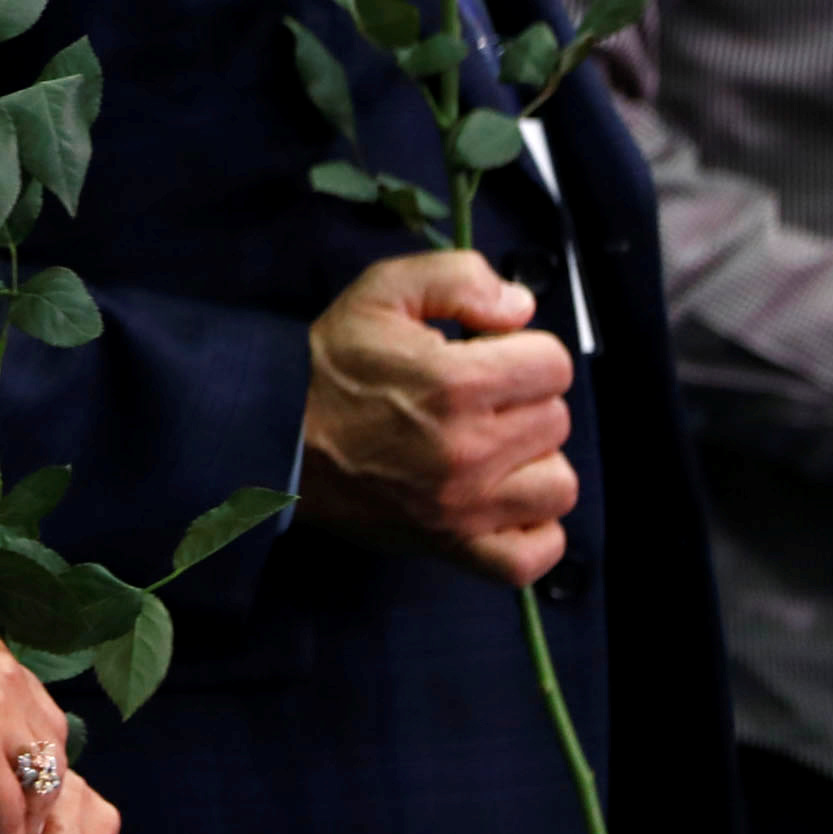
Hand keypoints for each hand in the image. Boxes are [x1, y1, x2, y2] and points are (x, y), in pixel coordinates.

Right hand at [298, 251, 578, 584]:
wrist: (275, 436)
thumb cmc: (330, 364)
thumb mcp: (382, 290)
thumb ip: (459, 277)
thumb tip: (521, 306)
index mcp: (457, 383)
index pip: (553, 363)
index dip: (523, 350)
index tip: (486, 355)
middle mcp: (469, 450)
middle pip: (556, 419)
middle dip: (522, 399)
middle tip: (477, 398)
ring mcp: (464, 507)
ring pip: (558, 484)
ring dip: (533, 461)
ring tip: (494, 447)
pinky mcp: (452, 547)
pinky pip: (533, 556)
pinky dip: (533, 531)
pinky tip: (505, 501)